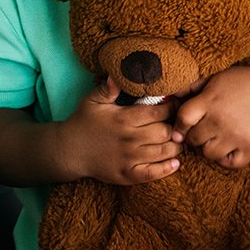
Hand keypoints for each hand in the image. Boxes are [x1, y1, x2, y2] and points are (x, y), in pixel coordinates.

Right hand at [58, 78, 184, 184]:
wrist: (69, 151)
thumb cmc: (83, 122)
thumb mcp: (92, 100)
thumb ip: (107, 88)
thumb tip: (118, 74)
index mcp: (123, 118)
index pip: (157, 112)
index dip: (171, 107)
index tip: (176, 104)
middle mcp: (129, 139)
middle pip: (164, 132)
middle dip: (176, 126)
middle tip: (181, 123)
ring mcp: (129, 159)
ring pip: (163, 152)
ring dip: (176, 146)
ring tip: (180, 140)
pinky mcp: (127, 175)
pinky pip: (153, 174)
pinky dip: (167, 169)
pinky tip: (175, 162)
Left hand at [175, 62, 249, 168]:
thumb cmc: (242, 83)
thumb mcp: (215, 78)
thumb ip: (192, 88)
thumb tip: (169, 98)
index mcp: (210, 100)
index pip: (183, 119)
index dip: (179, 126)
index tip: (182, 128)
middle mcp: (221, 119)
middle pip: (194, 139)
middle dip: (195, 135)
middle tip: (204, 130)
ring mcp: (236, 135)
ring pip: (208, 153)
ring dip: (209, 147)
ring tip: (217, 137)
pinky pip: (229, 163)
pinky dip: (226, 158)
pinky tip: (228, 146)